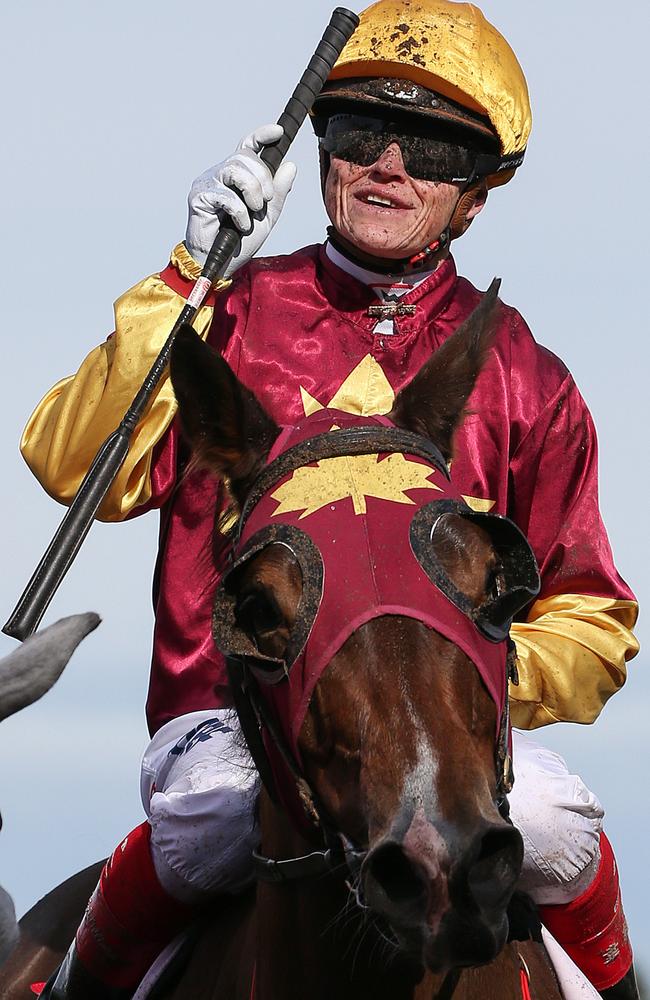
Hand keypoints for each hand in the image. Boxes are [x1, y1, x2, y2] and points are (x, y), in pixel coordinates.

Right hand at [185, 124, 296, 277]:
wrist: (220, 264)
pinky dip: (239, 212)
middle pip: (244, 156)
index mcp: (237, 176)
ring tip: (253, 212)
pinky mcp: (199, 197)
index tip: (278, 133)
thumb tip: (290, 165)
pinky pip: (225, 195)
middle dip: (262, 177)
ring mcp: (208, 184)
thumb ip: (278, 193)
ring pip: (234, 169)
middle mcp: (221, 174)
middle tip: (265, 201)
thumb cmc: (240, 241)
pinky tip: (241, 226)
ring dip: (251, 192)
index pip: (248, 146)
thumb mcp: (267, 216)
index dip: (262, 135)